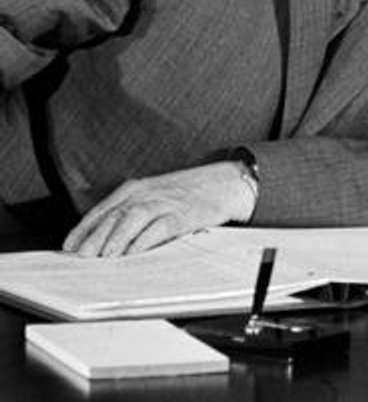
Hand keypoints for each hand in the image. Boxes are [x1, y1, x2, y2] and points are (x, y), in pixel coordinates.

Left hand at [63, 162, 255, 256]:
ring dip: (116, 239)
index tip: (69, 248)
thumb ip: (129, 212)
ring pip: (133, 218)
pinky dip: (145, 241)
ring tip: (104, 258)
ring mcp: (165, 202)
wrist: (223, 183)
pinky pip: (159, 227)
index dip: (83, 230)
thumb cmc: (186, 194)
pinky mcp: (182, 214)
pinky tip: (135, 253)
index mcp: (134, 188)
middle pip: (114, 215)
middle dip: (94, 238)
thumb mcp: (152, 196)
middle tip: (82, 258)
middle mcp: (146, 193)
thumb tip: (103, 240)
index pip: (101, 210)